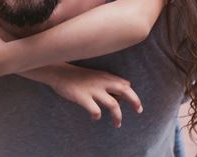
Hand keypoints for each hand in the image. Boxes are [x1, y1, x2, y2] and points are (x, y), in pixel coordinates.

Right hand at [24, 65, 142, 127]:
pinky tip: (95, 118)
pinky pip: (95, 110)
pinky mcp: (82, 97)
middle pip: (125, 92)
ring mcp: (93, 90)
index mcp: (105, 77)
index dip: (132, 94)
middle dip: (135, 102)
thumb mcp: (96, 74)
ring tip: (117, 124)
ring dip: (118, 116)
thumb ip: (110, 79)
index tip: (134, 104)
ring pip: (113, 104)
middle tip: (139, 110)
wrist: (57, 72)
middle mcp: (102, 83)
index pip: (125, 85)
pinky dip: (97, 116)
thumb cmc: (77, 75)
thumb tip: (127, 85)